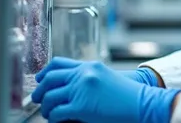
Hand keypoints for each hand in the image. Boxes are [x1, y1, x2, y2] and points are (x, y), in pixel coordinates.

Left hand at [32, 57, 180, 122]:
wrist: (142, 103)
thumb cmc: (128, 94)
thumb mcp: (106, 77)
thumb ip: (87, 77)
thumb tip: (67, 87)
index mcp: (89, 66)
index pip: (58, 63)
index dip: (44, 72)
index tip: (40, 80)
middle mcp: (83, 75)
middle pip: (49, 79)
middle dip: (39, 91)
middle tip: (37, 100)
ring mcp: (81, 90)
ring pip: (49, 97)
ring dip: (45, 107)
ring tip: (49, 113)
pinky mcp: (81, 107)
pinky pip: (56, 112)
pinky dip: (53, 118)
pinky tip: (57, 120)